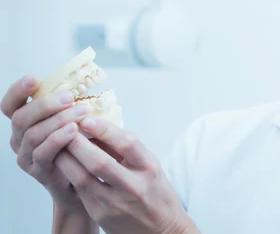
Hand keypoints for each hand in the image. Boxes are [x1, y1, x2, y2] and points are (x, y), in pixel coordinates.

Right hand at [1, 75, 91, 212]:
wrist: (83, 179)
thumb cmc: (79, 142)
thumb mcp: (72, 119)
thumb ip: (68, 104)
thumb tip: (82, 81)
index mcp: (24, 122)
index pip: (10, 104)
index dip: (18, 91)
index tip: (34, 78)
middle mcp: (19, 138)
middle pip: (20, 117)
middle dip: (46, 104)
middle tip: (70, 97)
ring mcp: (26, 156)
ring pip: (33, 134)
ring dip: (58, 120)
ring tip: (80, 111)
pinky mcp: (39, 171)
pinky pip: (44, 152)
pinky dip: (58, 138)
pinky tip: (73, 130)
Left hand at [55, 117, 198, 233]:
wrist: (160, 229)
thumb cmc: (155, 193)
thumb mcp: (150, 166)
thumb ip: (128, 150)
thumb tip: (98, 128)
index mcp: (149, 169)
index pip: (127, 143)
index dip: (105, 129)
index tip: (88, 119)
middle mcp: (133, 186)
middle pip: (99, 161)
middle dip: (78, 143)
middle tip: (65, 128)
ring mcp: (115, 203)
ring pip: (82, 177)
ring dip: (66, 158)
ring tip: (58, 144)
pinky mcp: (101, 214)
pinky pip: (80, 190)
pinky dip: (69, 173)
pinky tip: (64, 162)